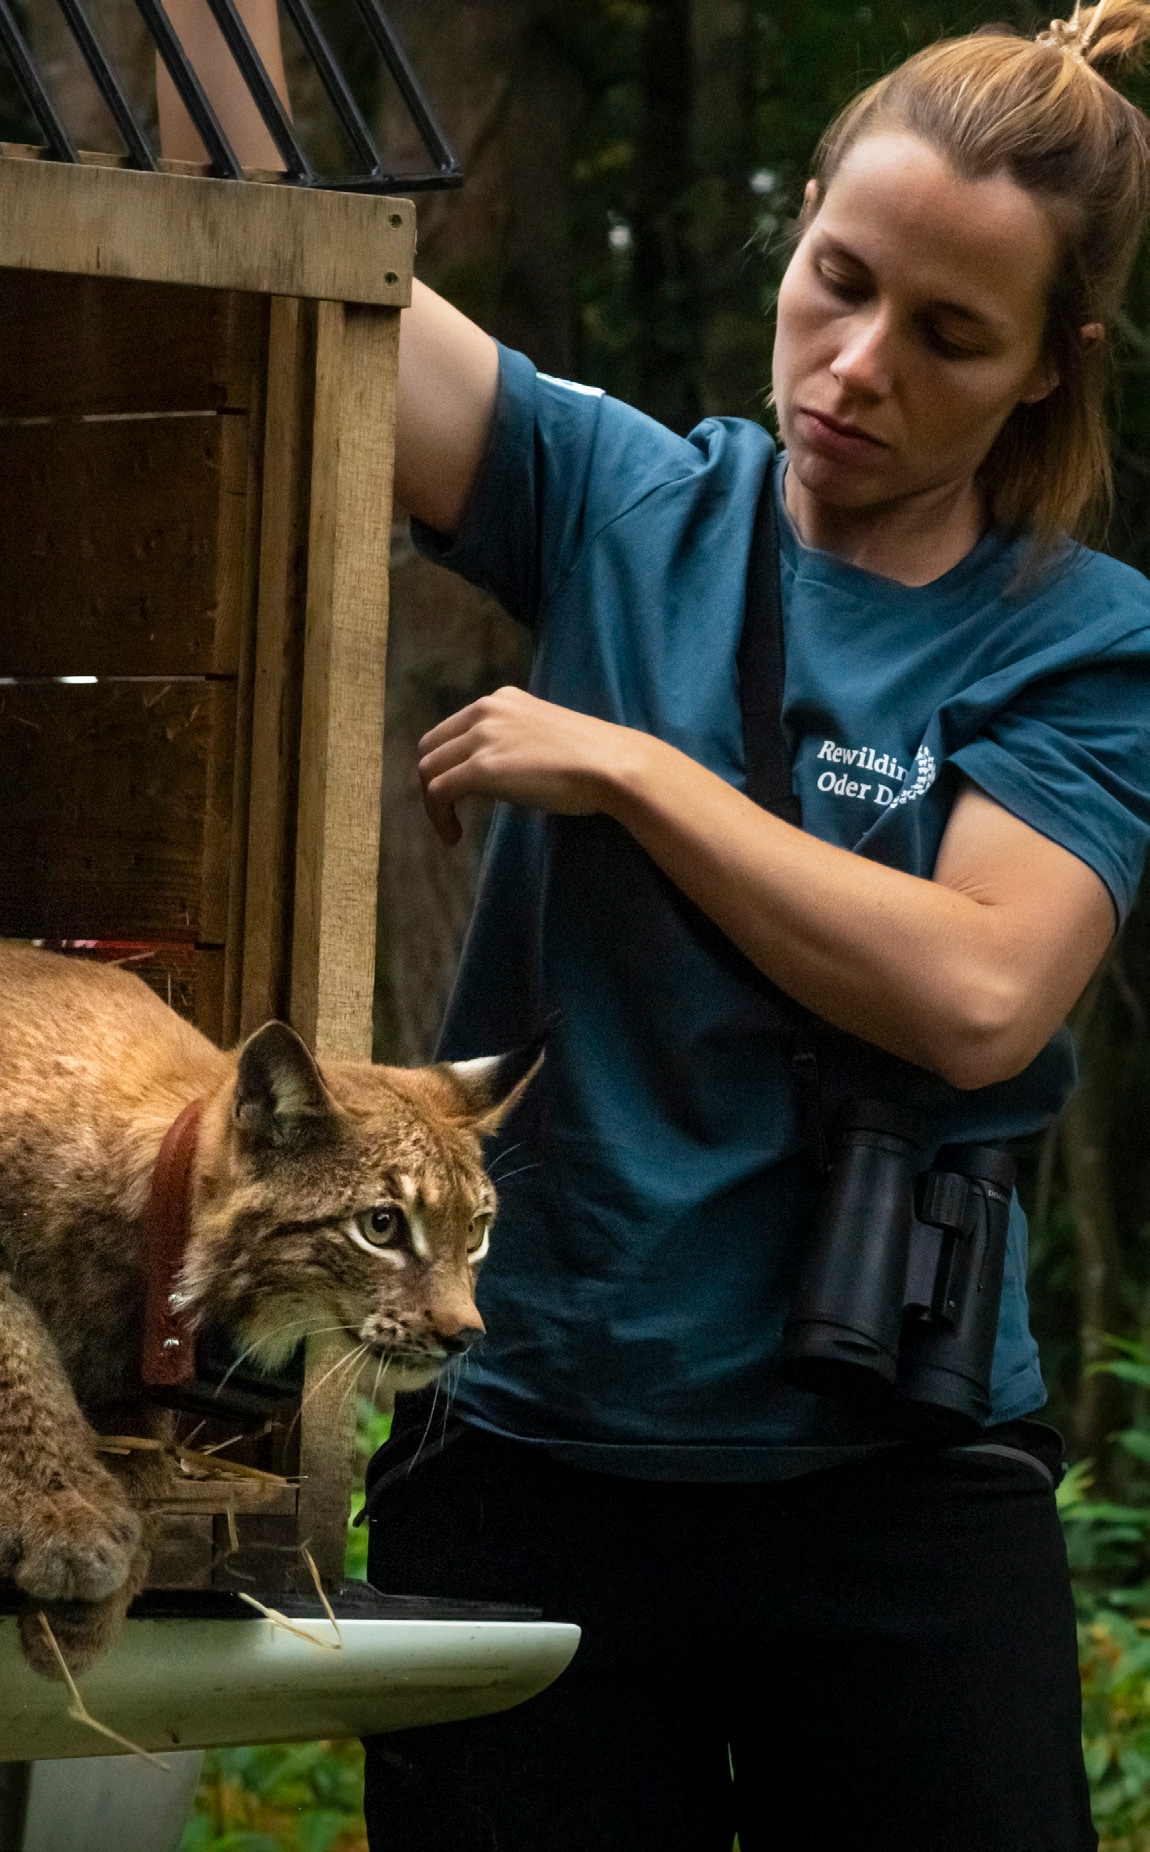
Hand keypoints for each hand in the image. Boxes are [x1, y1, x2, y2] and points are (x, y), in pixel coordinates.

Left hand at [417, 687, 639, 843]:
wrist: (612, 766)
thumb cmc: (592, 760)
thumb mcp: (543, 736)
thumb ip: (514, 743)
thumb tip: (496, 773)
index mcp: (500, 700)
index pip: (451, 730)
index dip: (446, 764)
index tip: (457, 792)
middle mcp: (485, 711)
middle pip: (430, 747)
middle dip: (432, 782)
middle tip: (448, 811)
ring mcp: (482, 738)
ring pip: (429, 771)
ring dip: (433, 804)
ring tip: (450, 828)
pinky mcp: (483, 768)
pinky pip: (439, 793)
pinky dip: (438, 818)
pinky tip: (453, 837)